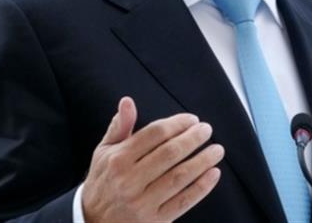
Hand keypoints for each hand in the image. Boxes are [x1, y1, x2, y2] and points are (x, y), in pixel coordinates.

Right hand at [82, 97, 224, 222]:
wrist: (93, 222)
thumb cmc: (103, 181)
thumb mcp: (104, 152)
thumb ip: (119, 127)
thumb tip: (128, 101)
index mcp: (118, 159)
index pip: (154, 134)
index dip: (177, 124)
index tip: (192, 120)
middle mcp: (129, 180)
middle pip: (170, 153)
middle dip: (193, 139)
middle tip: (207, 130)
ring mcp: (142, 202)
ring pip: (180, 177)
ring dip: (203, 161)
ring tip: (217, 150)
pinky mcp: (154, 220)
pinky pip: (183, 201)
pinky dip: (202, 187)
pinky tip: (214, 173)